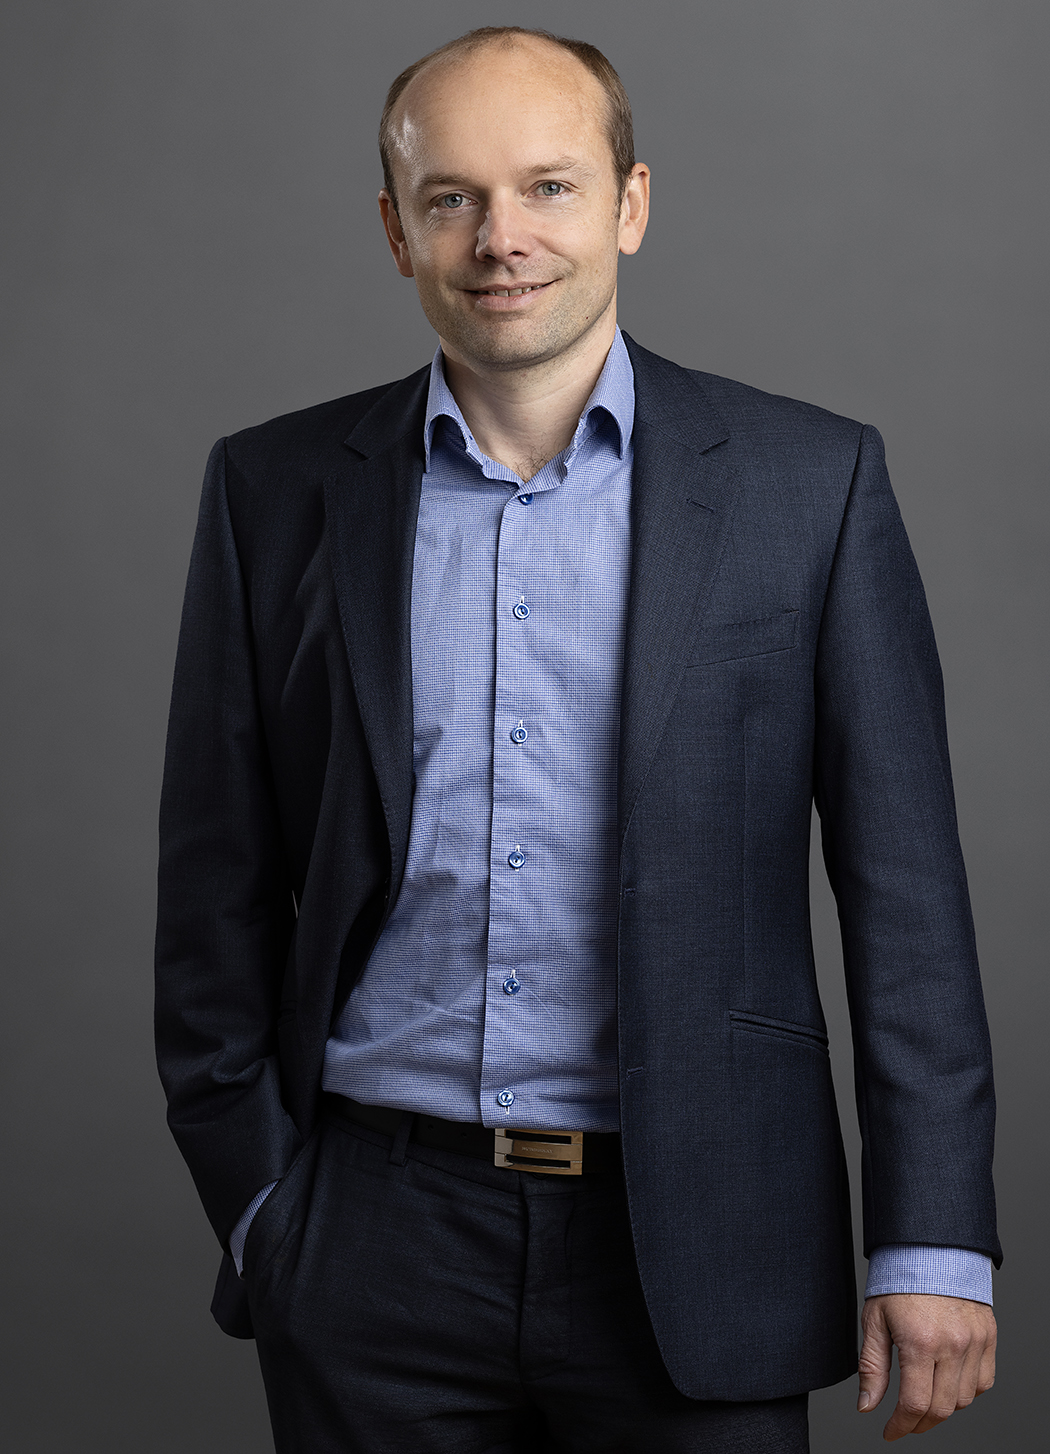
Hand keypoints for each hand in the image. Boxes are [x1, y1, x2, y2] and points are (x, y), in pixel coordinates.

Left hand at [858, 1293, 995, 1439]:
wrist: (930, 1248)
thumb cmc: (899, 1280)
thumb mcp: (874, 1320)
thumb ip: (871, 1367)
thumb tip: (867, 1406)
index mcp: (920, 1341)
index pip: (915, 1404)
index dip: (900, 1426)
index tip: (890, 1432)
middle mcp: (952, 1345)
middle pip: (941, 1408)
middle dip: (920, 1423)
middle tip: (905, 1422)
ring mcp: (975, 1342)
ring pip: (964, 1400)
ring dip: (943, 1408)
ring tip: (924, 1399)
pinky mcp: (988, 1337)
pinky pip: (983, 1382)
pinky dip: (967, 1391)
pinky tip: (948, 1384)